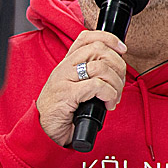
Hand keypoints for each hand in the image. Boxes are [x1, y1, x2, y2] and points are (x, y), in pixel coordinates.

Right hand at [36, 31, 127, 146]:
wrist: (45, 130)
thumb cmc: (65, 110)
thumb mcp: (78, 87)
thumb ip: (92, 74)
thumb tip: (118, 68)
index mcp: (68, 63)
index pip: (87, 37)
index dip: (108, 38)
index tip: (122, 49)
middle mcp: (65, 67)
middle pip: (99, 49)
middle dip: (118, 65)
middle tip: (120, 83)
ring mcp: (64, 79)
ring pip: (100, 67)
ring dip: (116, 83)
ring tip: (114, 97)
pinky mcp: (66, 94)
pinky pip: (97, 85)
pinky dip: (109, 94)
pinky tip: (108, 104)